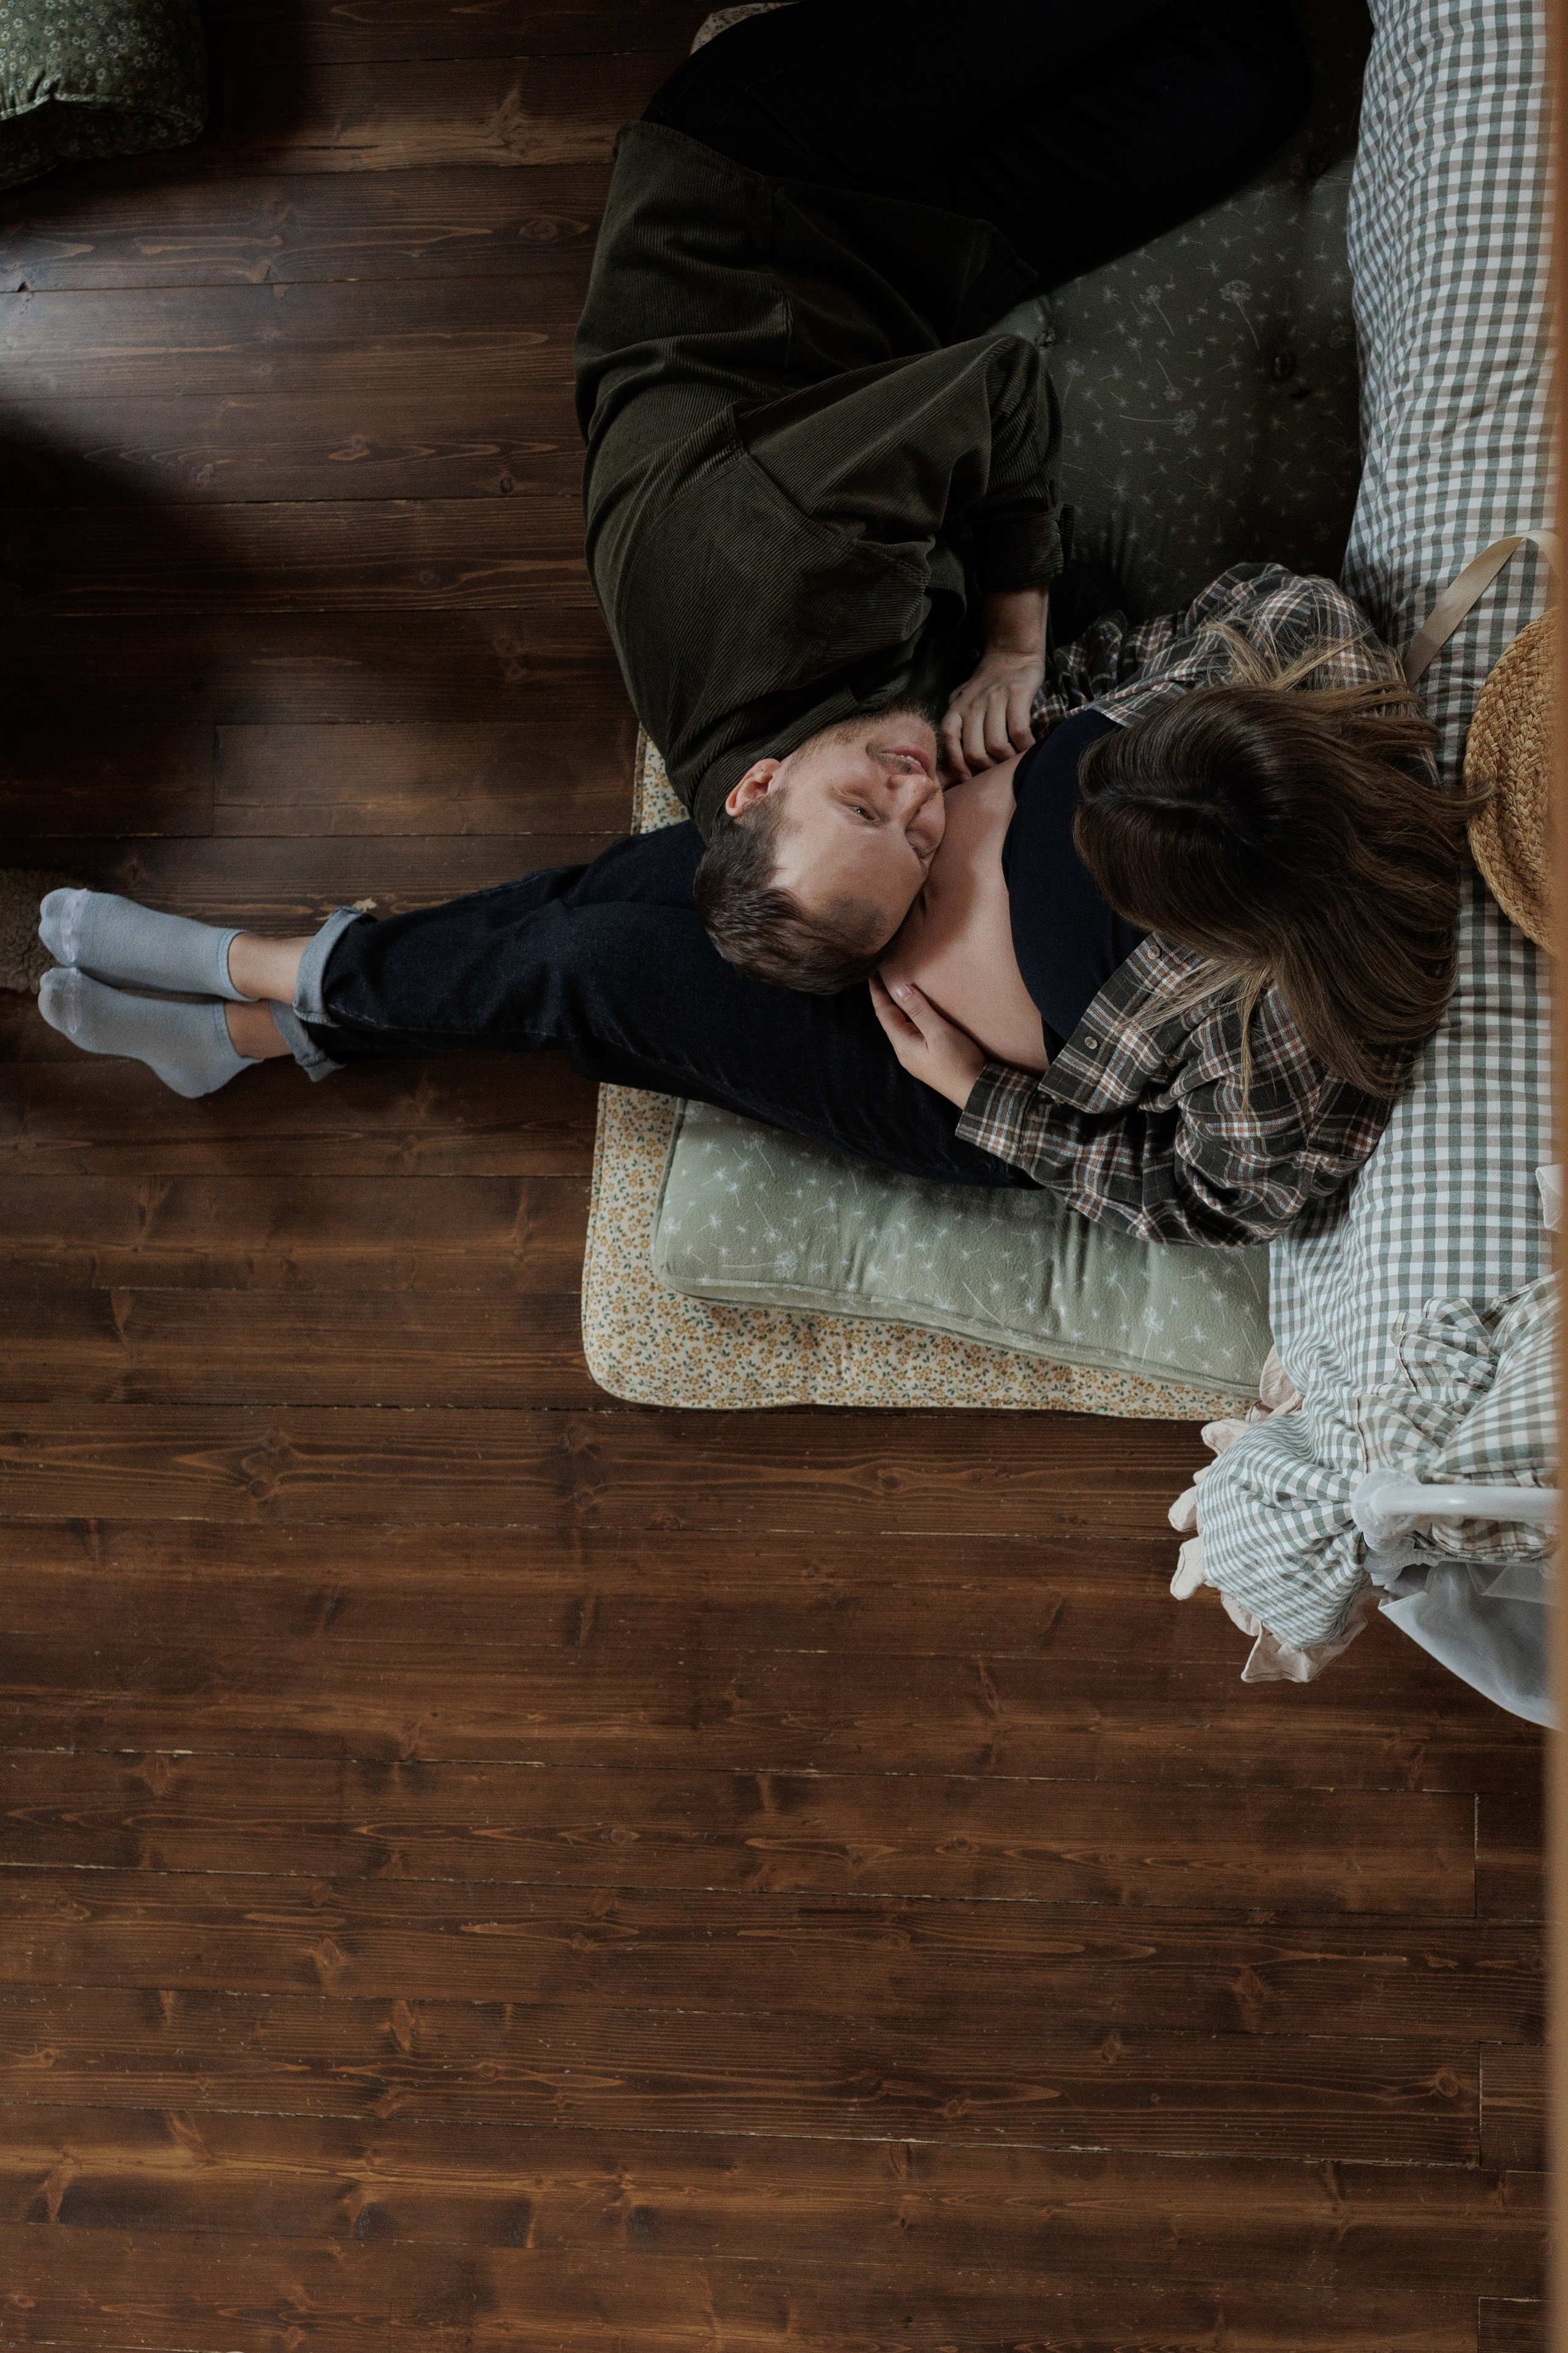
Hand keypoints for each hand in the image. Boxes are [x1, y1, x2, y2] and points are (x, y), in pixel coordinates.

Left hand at [869, 973, 986, 1108]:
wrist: (978, 1092)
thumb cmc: (960, 1063)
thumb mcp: (939, 1033)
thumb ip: (919, 1011)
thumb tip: (899, 989)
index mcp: (903, 1044)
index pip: (883, 1013)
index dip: (877, 992)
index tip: (872, 973)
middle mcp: (905, 1052)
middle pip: (890, 1019)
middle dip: (885, 998)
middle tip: (882, 977)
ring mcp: (916, 1057)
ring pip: (901, 1026)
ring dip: (898, 1008)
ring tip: (897, 990)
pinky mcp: (927, 1059)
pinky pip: (913, 1033)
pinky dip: (910, 1017)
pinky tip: (917, 1013)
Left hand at [940, 647, 1043, 780]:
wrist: (1011, 654)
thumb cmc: (988, 685)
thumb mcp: (964, 701)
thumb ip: (958, 724)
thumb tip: (957, 762)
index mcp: (956, 707)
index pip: (948, 739)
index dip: (957, 764)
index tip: (968, 779)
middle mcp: (972, 704)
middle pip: (974, 751)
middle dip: (987, 767)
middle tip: (998, 768)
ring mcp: (994, 698)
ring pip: (996, 744)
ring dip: (1007, 759)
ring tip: (1014, 759)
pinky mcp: (1016, 694)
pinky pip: (1018, 731)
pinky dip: (1025, 746)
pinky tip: (1029, 747)